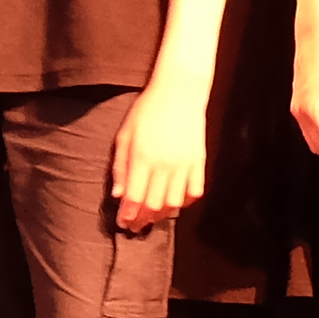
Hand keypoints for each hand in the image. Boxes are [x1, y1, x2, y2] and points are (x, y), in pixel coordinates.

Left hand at [112, 77, 208, 226]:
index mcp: (143, 157)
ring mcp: (184, 164)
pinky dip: (185, 202)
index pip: (134, 197)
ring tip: (152, 216)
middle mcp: (165, 164)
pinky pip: (195, 191)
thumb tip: (119, 195)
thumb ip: (120, 167)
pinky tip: (175, 201)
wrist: (179, 91)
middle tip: (135, 225)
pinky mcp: (199, 161)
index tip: (123, 222)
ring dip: (162, 214)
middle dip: (142, 220)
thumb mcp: (125, 135)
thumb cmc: (147, 110)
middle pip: (154, 205)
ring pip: (174, 202)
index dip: (128, 215)